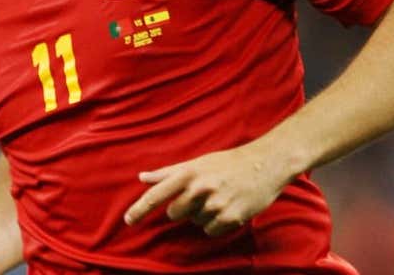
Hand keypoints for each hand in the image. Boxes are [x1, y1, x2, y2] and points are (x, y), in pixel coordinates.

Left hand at [123, 143, 288, 236]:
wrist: (265, 164)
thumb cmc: (227, 163)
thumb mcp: (197, 163)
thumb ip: (168, 172)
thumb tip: (142, 177)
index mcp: (189, 173)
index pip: (157, 194)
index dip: (140, 208)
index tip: (128, 220)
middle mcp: (199, 189)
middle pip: (174, 213)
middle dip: (184, 208)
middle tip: (202, 194)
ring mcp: (215, 204)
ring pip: (194, 222)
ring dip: (203, 214)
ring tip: (220, 197)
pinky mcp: (230, 218)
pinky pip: (210, 230)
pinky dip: (217, 223)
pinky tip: (228, 207)